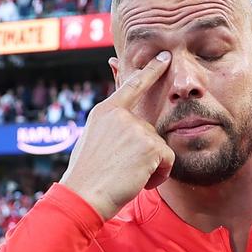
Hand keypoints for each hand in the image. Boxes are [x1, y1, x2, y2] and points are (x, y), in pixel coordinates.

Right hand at [59, 51, 175, 219]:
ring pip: (159, 147)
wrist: (83, 195)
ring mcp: (136, 128)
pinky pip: (168, 160)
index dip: (151, 70)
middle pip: (150, 132)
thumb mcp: (92, 141)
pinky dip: (159, 175)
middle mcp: (121, 115)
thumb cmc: (86, 176)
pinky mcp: (149, 145)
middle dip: (143, 155)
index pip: (132, 85)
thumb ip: (111, 127)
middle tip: (120, 169)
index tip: (164, 57)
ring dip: (149, 167)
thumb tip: (126, 123)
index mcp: (105, 111)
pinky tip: (138, 181)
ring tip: (126, 176)